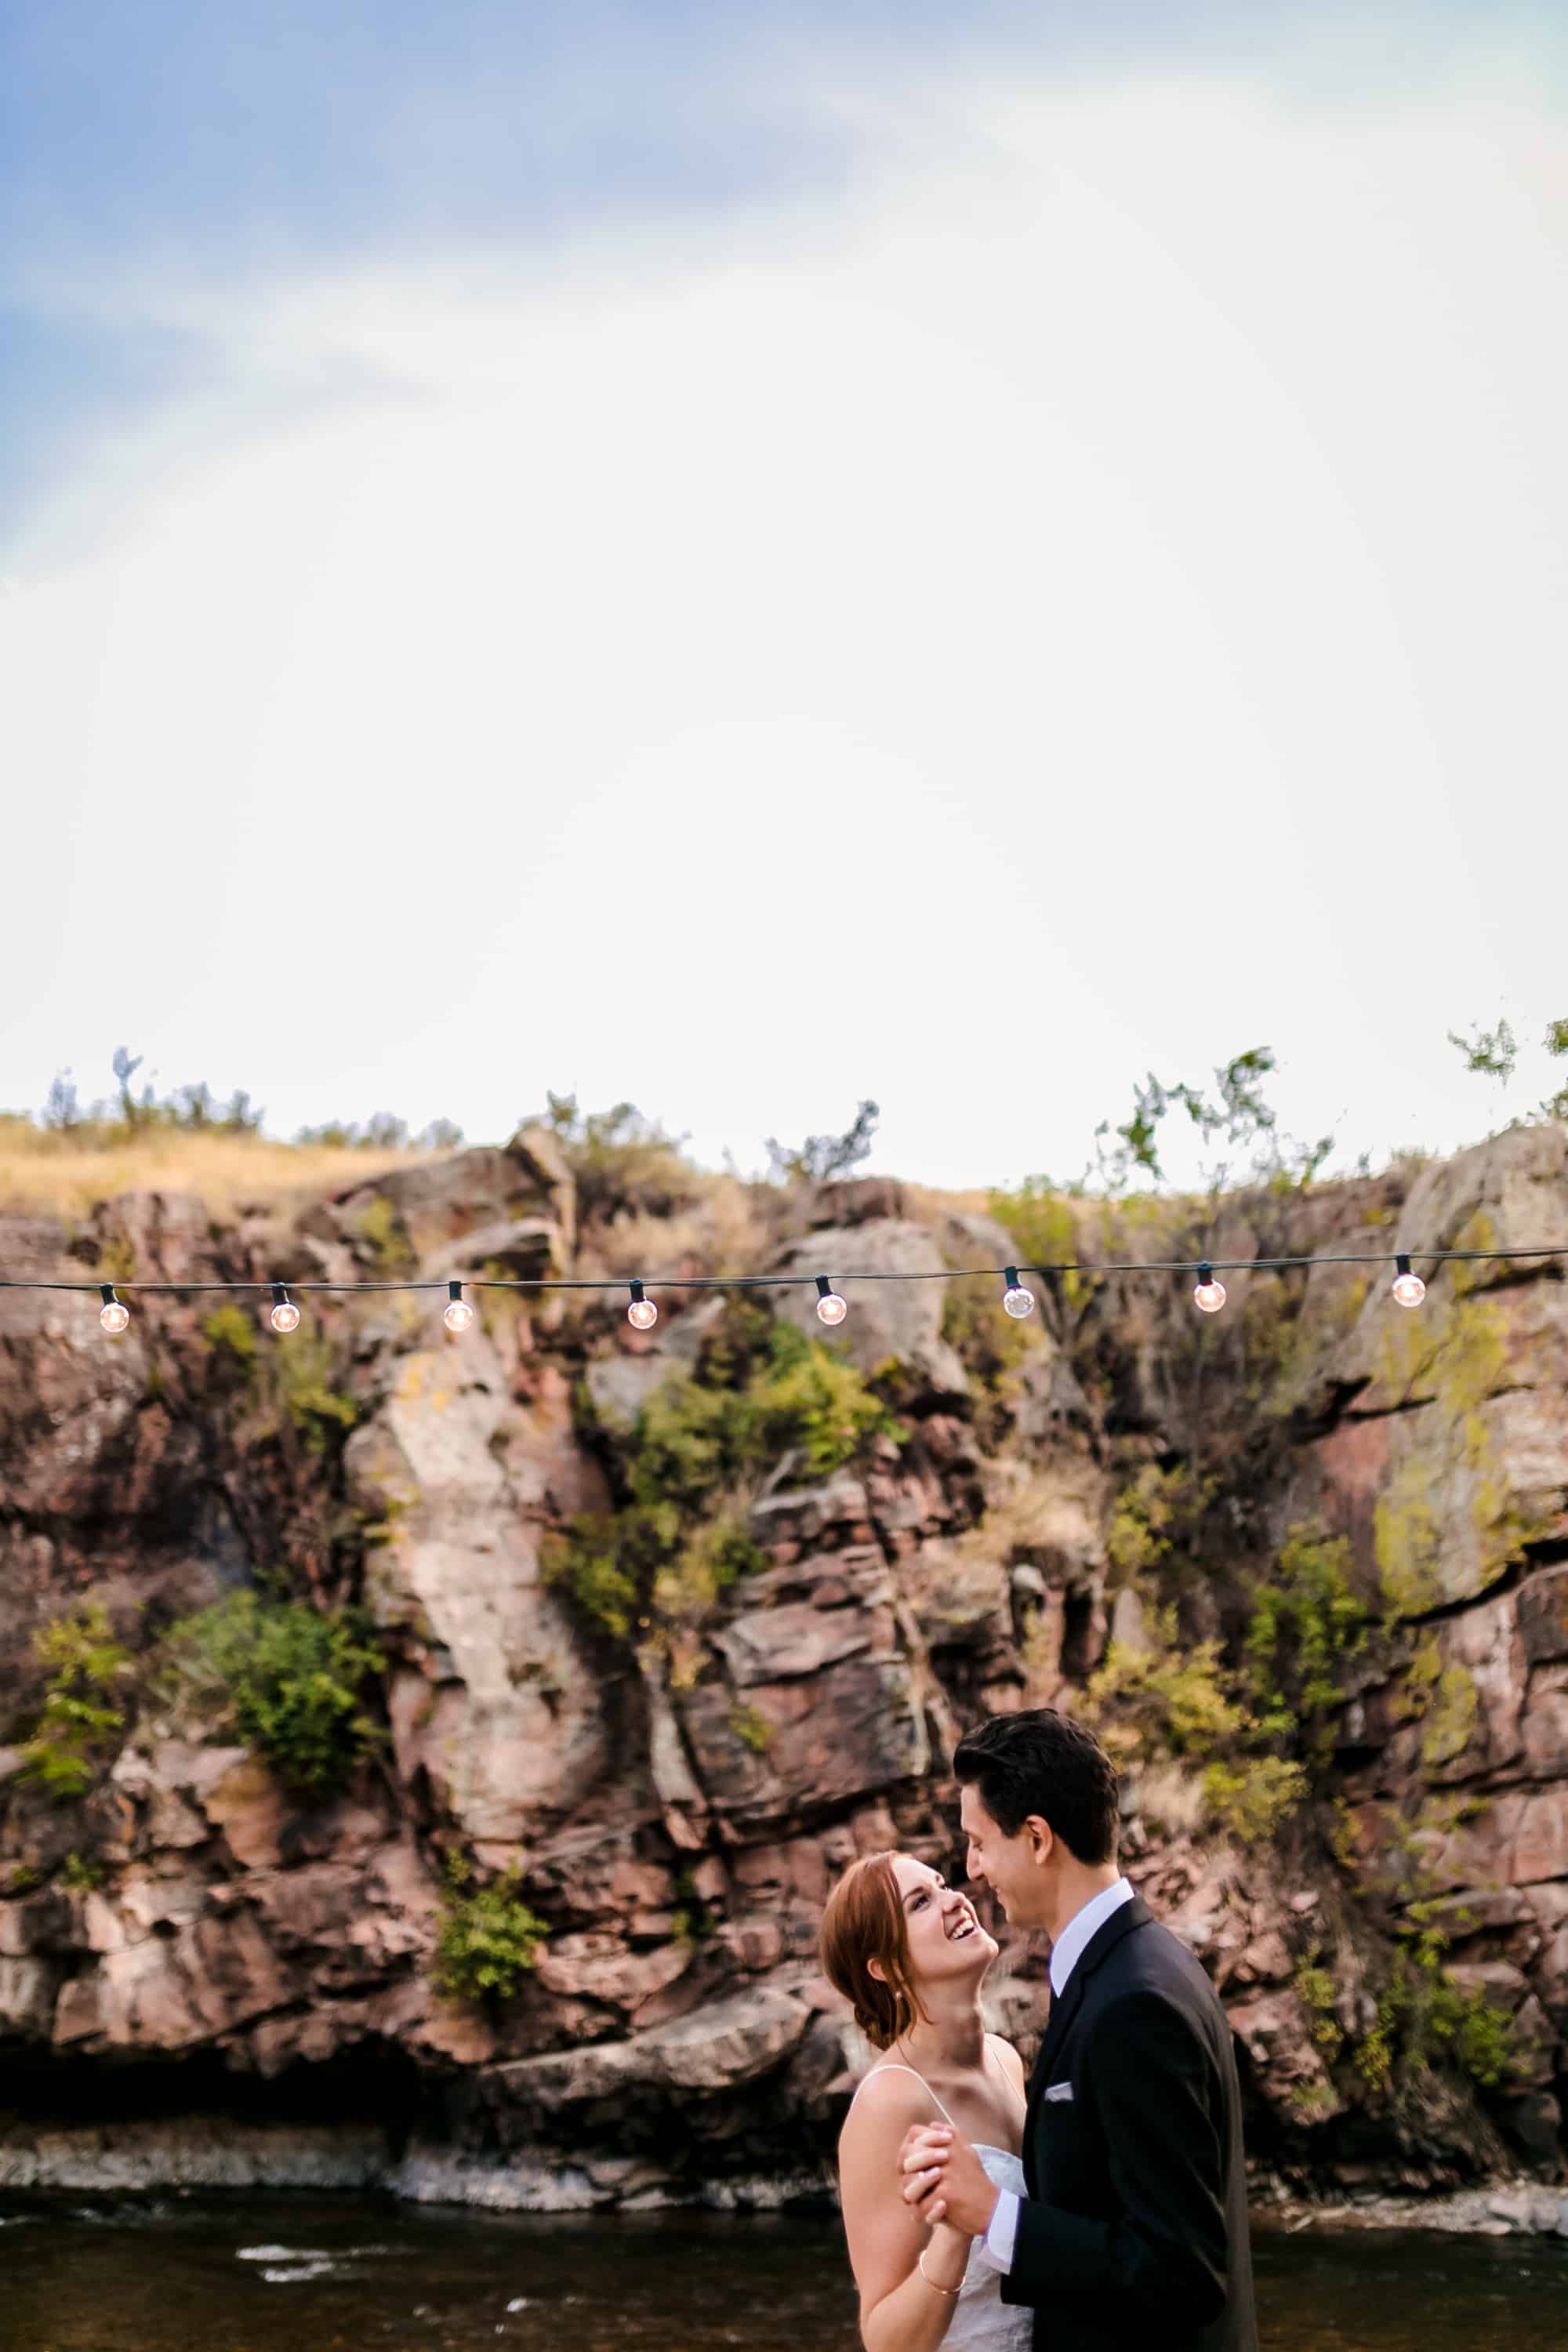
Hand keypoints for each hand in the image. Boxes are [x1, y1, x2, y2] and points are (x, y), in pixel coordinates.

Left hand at [899, 2123, 999, 2238]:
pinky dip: (921, 2213)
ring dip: (911, 2195)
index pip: (914, 2134)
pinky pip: (921, 2203)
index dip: (907, 2150)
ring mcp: (945, 2172)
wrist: (992, 2208)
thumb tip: (933, 2124)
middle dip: (906, 2174)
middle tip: (910, 2187)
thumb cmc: (977, 2182)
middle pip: (908, 2157)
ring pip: (910, 2181)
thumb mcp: (967, 2153)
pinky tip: (925, 2217)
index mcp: (949, 2142)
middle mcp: (946, 2153)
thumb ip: (952, 2137)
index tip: (909, 2166)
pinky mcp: (946, 2192)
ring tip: (915, 2203)